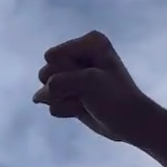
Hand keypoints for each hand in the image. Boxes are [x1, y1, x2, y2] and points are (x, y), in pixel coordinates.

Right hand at [32, 30, 157, 143]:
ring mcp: (71, 73)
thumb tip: (36, 97)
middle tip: (90, 92)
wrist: (130, 124)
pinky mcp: (68, 91)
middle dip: (64, 87)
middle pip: (46, 71)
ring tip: (87, 101)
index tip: (95, 78)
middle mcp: (79, 54)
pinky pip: (50, 101)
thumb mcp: (89, 82)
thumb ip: (57, 82)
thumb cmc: (116, 98)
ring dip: (63, 100)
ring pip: (45, 88)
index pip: (53, 56)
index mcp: (91, 42)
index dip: (69, 72)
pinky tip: (84, 109)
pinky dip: (65, 109)